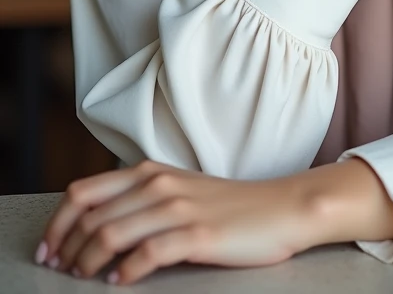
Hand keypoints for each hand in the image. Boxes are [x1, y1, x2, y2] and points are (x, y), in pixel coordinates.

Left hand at [36, 159, 317, 284]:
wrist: (280, 207)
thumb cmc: (229, 206)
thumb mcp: (179, 191)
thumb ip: (142, 199)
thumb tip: (99, 225)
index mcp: (150, 172)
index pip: (84, 191)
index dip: (58, 222)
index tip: (49, 247)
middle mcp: (158, 185)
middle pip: (90, 216)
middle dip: (66, 248)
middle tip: (60, 270)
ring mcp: (177, 209)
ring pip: (110, 235)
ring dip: (87, 263)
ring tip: (82, 279)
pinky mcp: (197, 236)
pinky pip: (146, 255)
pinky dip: (124, 273)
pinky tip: (120, 283)